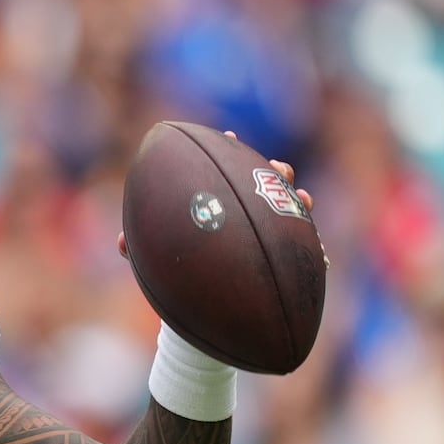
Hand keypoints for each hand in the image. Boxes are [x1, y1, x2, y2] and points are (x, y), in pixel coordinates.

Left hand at [116, 132, 313, 257]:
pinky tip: (320, 254)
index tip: (229, 135)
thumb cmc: (175, 274)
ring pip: (290, 213)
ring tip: (303, 199)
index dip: (228, 150)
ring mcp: (266, 235)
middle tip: (278, 168)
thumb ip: (139, 248)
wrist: (195, 308)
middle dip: (275, 172)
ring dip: (298, 203)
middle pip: (267, 184)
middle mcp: (246, 214)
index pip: (226, 170)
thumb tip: (123, 243)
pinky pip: (302, 253)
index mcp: (217, 205)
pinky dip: (312, 251)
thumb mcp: (155, 259)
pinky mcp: (280, 261)